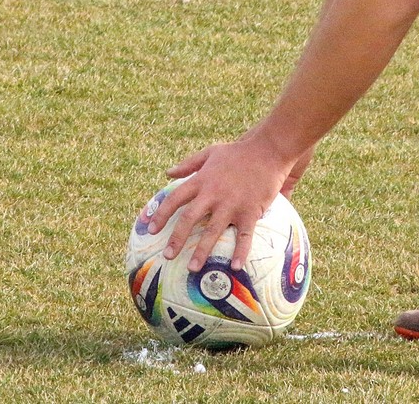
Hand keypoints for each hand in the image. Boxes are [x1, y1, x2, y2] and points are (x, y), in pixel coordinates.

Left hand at [150, 135, 296, 271]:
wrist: (268, 151)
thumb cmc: (238, 152)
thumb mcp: (210, 153)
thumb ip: (188, 164)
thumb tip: (167, 173)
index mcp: (201, 180)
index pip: (175, 199)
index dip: (160, 214)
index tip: (150, 230)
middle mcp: (213, 194)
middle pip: (189, 219)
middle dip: (176, 239)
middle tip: (167, 256)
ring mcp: (231, 204)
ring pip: (212, 231)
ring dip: (201, 251)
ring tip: (192, 269)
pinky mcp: (250, 211)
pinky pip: (244, 236)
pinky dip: (240, 252)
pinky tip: (235, 267)